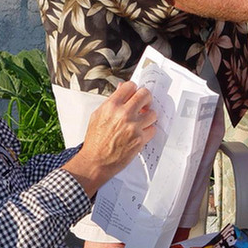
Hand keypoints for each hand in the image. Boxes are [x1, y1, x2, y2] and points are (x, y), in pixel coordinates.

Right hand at [63, 81, 156, 196]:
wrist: (95, 161)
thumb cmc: (95, 140)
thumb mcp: (98, 115)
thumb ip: (111, 101)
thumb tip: (121, 89)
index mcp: (112, 106)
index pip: (130, 86)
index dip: (133, 90)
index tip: (134, 94)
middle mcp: (123, 114)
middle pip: (145, 95)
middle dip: (146, 98)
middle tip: (144, 104)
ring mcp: (133, 126)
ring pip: (152, 113)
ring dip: (148, 116)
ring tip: (142, 121)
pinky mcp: (140, 139)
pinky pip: (152, 129)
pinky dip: (148, 131)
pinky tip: (140, 133)